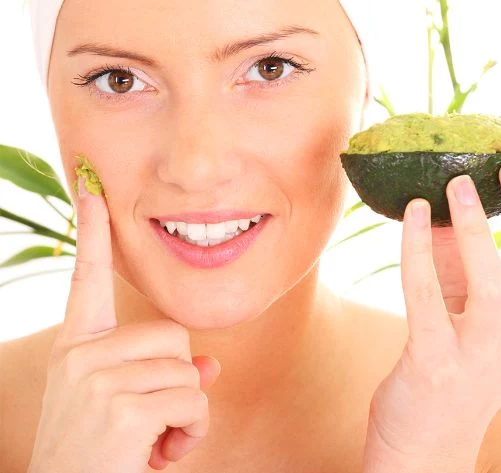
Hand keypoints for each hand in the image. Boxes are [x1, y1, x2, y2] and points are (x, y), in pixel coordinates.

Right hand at [28, 176, 221, 472]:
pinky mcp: (121, 407)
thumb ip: (164, 377)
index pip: (86, 279)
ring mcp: (97, 378)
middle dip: (180, 380)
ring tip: (154, 441)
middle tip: (153, 419)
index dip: (93, 233)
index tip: (93, 189)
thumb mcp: (128, 408)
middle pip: (174, 336)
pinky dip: (192, 432)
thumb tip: (210, 366)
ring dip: (187, 412)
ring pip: (188, 371)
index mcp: (77, 348)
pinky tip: (159, 454)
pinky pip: (193, 401)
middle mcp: (81, 355)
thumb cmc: (100, 456)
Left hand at [362, 148, 500, 472]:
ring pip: (494, 286)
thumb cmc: (454, 368)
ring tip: (459, 185)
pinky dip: (419, 250)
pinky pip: (426, 297)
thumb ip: (467, 264)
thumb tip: (453, 204)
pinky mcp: (432, 363)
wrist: (426, 441)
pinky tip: (415, 214)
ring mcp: (479, 356)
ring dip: (479, 229)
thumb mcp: (476, 317)